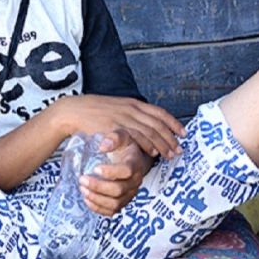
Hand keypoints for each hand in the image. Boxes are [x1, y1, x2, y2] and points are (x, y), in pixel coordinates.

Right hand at [56, 94, 184, 159]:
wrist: (74, 111)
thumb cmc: (96, 112)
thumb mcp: (118, 108)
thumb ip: (133, 115)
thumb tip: (146, 124)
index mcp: (134, 103)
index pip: (160, 112)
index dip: (174, 123)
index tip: (184, 133)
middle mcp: (131, 109)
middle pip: (158, 124)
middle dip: (171, 138)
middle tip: (179, 150)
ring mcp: (123, 118)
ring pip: (150, 131)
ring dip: (162, 144)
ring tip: (170, 155)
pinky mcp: (115, 127)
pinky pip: (135, 137)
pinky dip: (146, 145)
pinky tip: (152, 153)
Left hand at [79, 130, 153, 215]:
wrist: (131, 158)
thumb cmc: (124, 147)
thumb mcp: (122, 135)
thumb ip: (114, 137)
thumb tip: (103, 146)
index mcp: (136, 163)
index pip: (127, 171)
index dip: (111, 172)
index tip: (95, 168)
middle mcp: (136, 181)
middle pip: (119, 190)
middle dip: (98, 186)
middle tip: (82, 179)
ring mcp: (130, 193)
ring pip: (115, 203)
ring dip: (96, 198)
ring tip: (83, 189)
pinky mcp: (123, 202)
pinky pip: (112, 211)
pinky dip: (98, 208)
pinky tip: (87, 199)